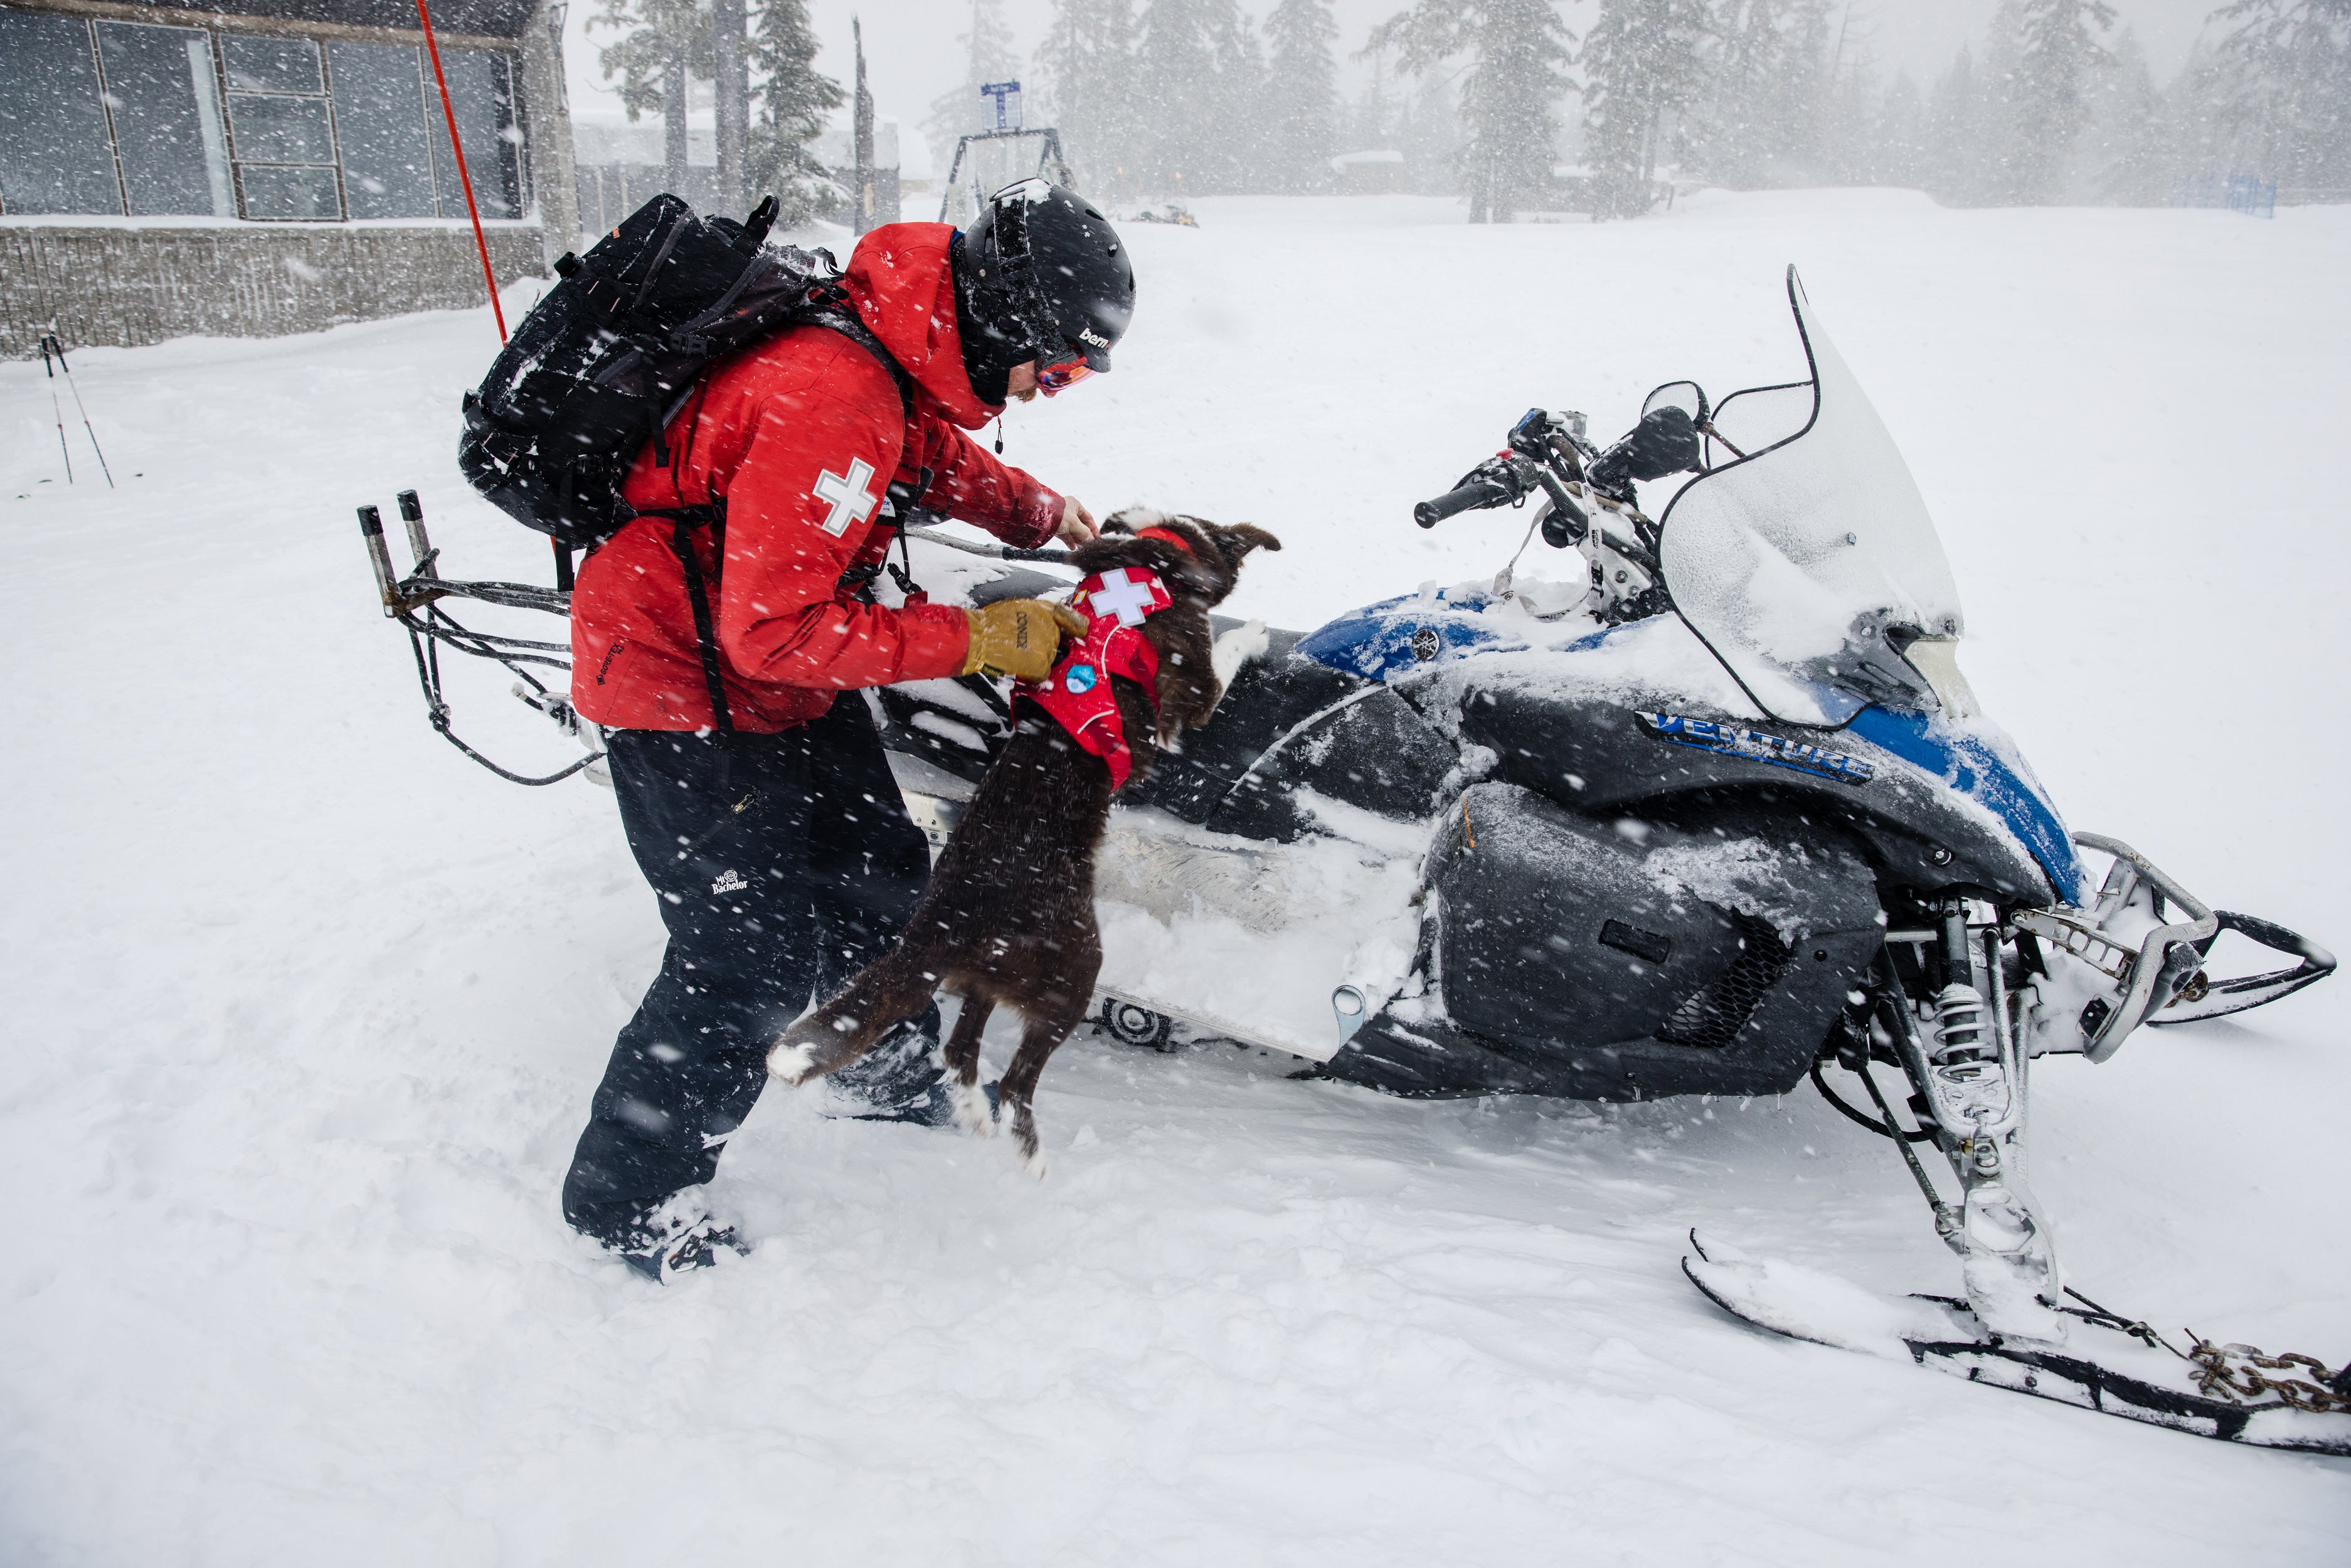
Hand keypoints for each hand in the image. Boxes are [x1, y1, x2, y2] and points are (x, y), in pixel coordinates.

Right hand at [961, 598, 1088, 680]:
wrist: (979, 637)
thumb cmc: (991, 623)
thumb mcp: (1017, 608)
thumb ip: (1034, 616)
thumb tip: (1041, 627)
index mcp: (1044, 610)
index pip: (1068, 617)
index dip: (1076, 625)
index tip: (1081, 631)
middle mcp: (1050, 627)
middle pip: (1055, 642)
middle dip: (1042, 648)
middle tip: (1022, 648)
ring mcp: (1047, 646)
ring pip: (1048, 658)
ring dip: (1036, 661)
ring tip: (1016, 655)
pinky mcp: (1041, 663)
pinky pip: (1042, 674)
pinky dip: (1032, 675)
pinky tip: (1019, 668)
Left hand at [1054, 496, 1096, 545]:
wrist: (1038, 517)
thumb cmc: (1057, 514)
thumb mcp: (1075, 524)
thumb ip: (1085, 533)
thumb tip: (1092, 540)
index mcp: (1075, 505)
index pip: (1088, 518)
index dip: (1093, 528)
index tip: (1096, 538)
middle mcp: (1068, 511)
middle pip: (1080, 525)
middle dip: (1085, 535)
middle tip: (1089, 544)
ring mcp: (1061, 518)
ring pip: (1072, 530)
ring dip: (1077, 539)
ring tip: (1082, 547)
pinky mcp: (1054, 526)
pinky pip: (1064, 534)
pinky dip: (1069, 540)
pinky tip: (1073, 547)